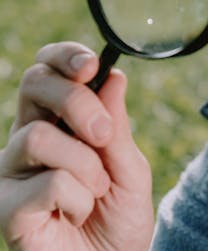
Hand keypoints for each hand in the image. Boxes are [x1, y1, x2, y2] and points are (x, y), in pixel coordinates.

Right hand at [0, 42, 153, 250]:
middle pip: (34, 85)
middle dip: (76, 101)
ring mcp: (12, 172)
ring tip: (96, 191)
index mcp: (59, 122)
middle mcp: (29, 140)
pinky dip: (78, 198)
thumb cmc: (120, 216)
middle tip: (103, 135)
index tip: (89, 65)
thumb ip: (116, 125)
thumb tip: (112, 76)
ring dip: (86, 165)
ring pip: (40, 136)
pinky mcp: (6, 206)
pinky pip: (47, 182)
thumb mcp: (129, 165)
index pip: (47, 72)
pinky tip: (76, 214)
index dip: (63, 57)